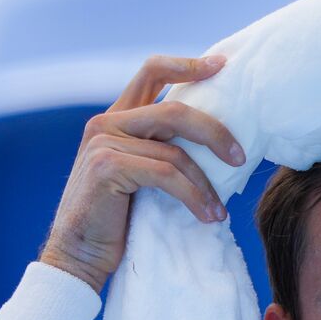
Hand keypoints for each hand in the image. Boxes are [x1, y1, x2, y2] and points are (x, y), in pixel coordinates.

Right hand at [39, 53, 246, 290]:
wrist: (80, 254)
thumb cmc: (116, 221)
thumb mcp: (139, 175)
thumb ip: (159, 149)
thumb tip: (213, 142)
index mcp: (115, 119)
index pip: (152, 72)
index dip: (187, 64)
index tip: (221, 66)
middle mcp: (106, 123)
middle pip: (174, 111)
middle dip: (214, 133)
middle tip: (240, 158)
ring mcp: (103, 143)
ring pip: (175, 151)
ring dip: (206, 184)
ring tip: (221, 211)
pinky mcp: (107, 166)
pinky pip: (166, 175)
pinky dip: (194, 196)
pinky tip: (208, 217)